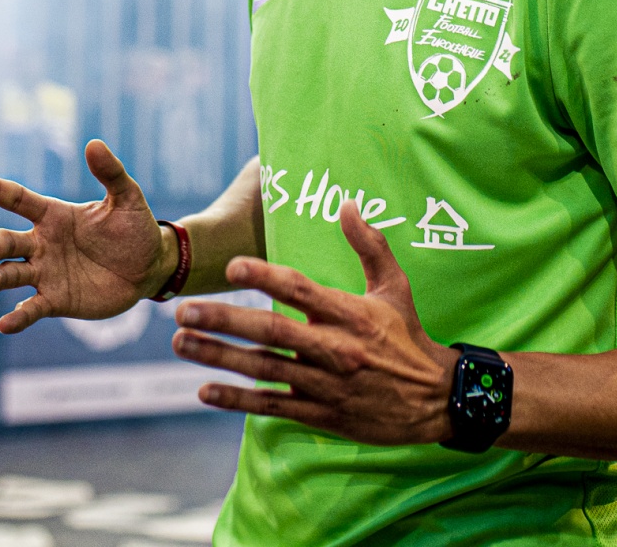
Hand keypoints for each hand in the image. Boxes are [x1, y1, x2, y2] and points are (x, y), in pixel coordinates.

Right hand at [0, 140, 171, 333]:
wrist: (149, 268)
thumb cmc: (134, 228)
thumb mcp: (127, 198)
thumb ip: (111, 173)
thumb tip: (93, 144)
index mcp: (53, 215)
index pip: (16, 199)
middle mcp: (42, 244)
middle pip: (6, 242)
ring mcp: (46, 273)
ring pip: (12, 274)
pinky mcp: (56, 300)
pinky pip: (32, 309)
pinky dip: (18, 317)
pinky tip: (5, 324)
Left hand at [170, 198, 458, 446]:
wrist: (435, 400)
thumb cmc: (407, 336)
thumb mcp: (395, 287)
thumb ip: (370, 244)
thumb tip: (348, 203)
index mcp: (350, 313)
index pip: (301, 290)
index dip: (266, 277)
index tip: (233, 266)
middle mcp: (335, 349)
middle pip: (273, 332)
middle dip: (225, 320)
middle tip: (184, 310)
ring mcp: (325, 385)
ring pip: (264, 370)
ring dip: (219, 356)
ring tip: (181, 342)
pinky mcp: (321, 414)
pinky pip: (273, 406)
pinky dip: (237, 400)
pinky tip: (205, 391)